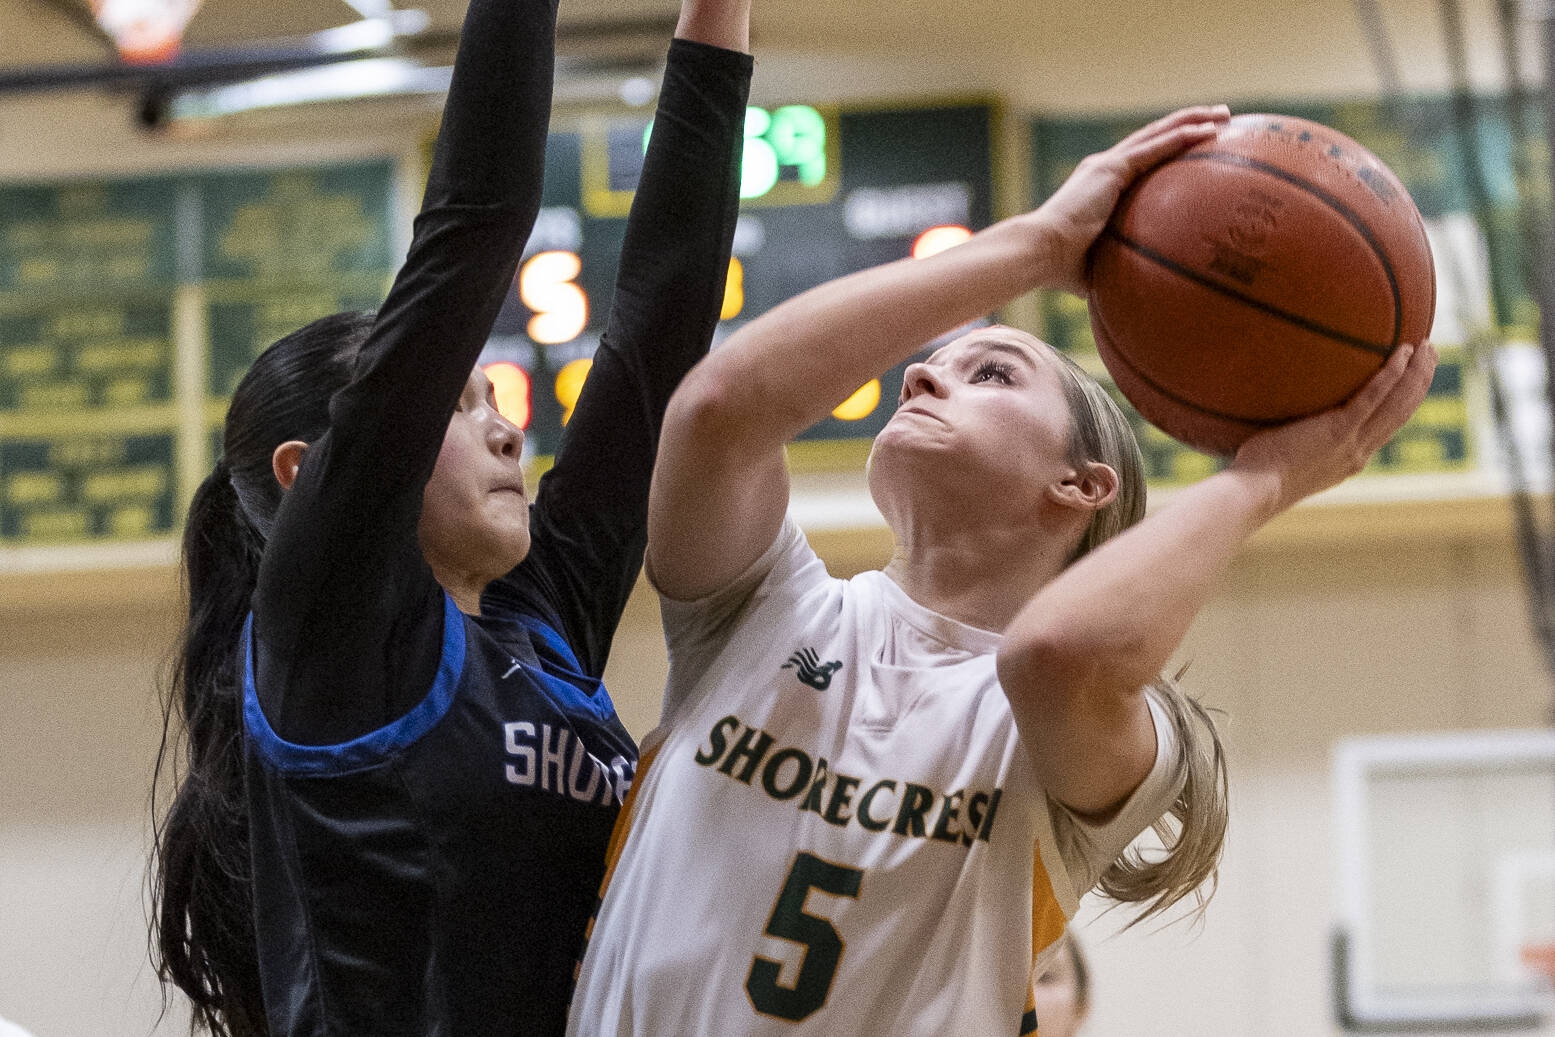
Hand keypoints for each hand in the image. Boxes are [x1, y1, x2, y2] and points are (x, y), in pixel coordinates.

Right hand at [1032, 104, 1229, 295]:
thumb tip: (1131, 291)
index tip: (1196, 143)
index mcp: (1101, 185)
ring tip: (1224, 114)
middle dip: (1188, 123)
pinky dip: (1182, 137)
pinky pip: (1155, 148)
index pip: (1141, 159)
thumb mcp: (1099, 264)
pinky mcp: (1111, 168)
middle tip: (1219, 117)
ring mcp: (1107, 165)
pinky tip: (1208, 130)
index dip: (1169, 147)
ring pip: (1158, 133)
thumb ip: (1116, 267)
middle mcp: (1104, 168)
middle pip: (1154, 137)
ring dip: (1192, 120)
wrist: (1040, 252)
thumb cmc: (1061, 268)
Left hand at [1230, 341, 1437, 513]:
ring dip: (1416, 373)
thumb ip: (1295, 437)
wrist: (1255, 492)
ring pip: (1397, 404)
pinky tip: (1400, 352)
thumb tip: (1279, 412)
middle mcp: (1358, 452)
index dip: (1405, 401)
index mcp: (1350, 459)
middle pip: (1402, 412)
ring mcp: (1351, 442)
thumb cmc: (1257, 476)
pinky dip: (1390, 374)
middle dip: (1420, 381)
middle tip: (1430, 353)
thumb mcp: (1286, 456)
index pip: (1386, 427)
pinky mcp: (1338, 431)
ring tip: (1426, 346)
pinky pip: (1371, 398)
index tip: (1414, 379)